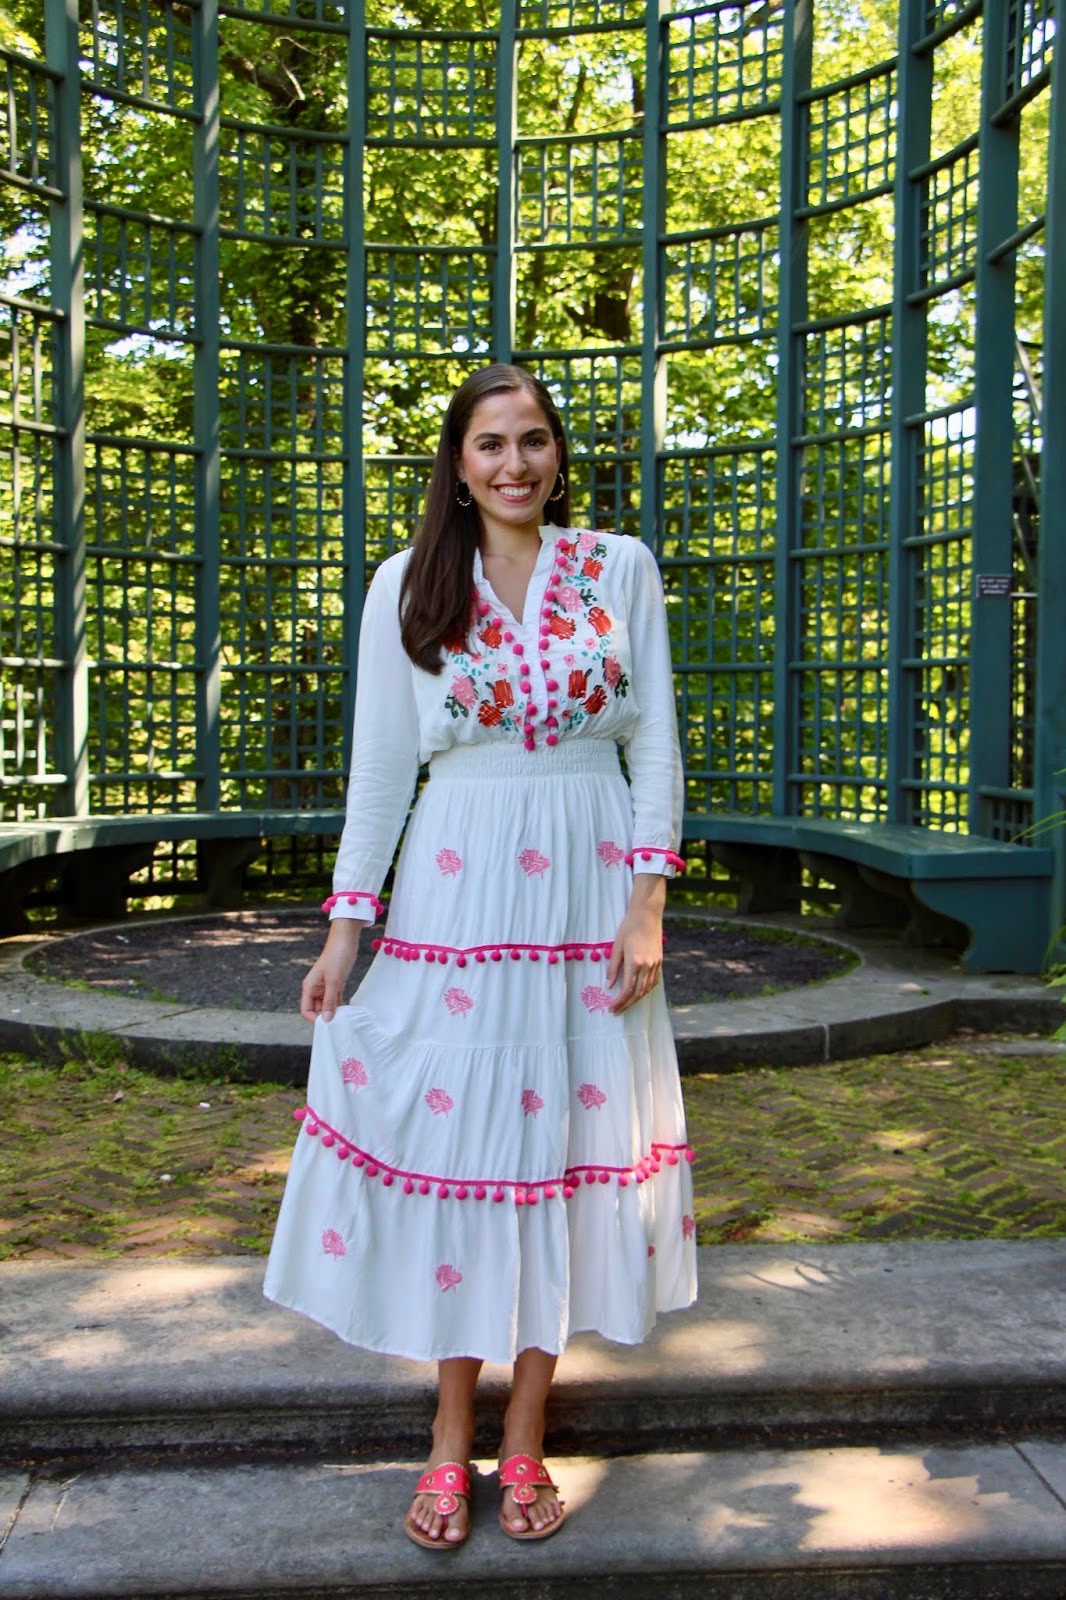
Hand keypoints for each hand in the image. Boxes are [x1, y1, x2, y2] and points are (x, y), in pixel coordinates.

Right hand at [300, 919, 364, 1021]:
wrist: (346, 940)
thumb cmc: (337, 956)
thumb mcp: (334, 980)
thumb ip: (329, 1000)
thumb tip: (326, 1019)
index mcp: (309, 987)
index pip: (306, 1010)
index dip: (314, 1019)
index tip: (327, 1024)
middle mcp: (315, 988)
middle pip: (316, 1009)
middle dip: (325, 1017)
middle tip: (338, 1024)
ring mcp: (325, 987)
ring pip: (326, 1005)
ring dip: (333, 1012)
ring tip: (344, 1019)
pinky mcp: (336, 984)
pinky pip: (335, 1000)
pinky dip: (339, 1006)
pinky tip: (347, 1011)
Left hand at [606, 876, 666, 1014]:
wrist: (647, 915)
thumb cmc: (629, 927)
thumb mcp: (616, 946)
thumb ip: (613, 967)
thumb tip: (609, 985)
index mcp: (635, 962)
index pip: (627, 989)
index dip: (619, 1001)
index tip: (611, 1008)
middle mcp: (647, 966)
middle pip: (638, 993)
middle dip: (626, 1004)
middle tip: (616, 1011)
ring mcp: (655, 964)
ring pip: (647, 989)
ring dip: (636, 999)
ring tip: (625, 1004)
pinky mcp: (659, 961)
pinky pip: (654, 982)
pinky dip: (645, 990)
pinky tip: (639, 993)